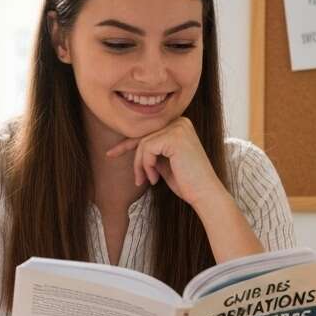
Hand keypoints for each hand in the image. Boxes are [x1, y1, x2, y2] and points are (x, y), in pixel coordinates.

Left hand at [105, 117, 225, 208]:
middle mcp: (180, 121)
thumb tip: (129, 144)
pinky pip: (147, 149)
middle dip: (135, 158)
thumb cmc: (187, 181)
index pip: (147, 131)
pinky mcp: (174, 137)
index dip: (127, 144)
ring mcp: (178, 128)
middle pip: (143, 136)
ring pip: (143, 143)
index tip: (110, 154)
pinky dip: (146, 166)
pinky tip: (155, 178)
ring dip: (141, 165)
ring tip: (148, 180)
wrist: (205, 193)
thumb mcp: (164, 161)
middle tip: (138, 179)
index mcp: (179, 125)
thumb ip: (152, 150)